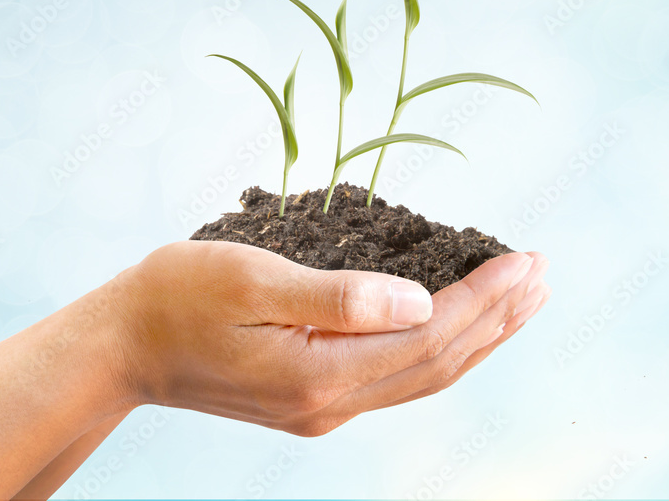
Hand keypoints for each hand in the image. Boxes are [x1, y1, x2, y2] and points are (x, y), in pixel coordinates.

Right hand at [111, 241, 549, 435]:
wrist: (126, 347)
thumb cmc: (177, 297)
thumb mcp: (251, 280)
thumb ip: (338, 297)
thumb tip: (421, 300)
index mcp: (320, 372)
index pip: (430, 337)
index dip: (484, 298)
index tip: (524, 259)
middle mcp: (331, 403)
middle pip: (439, 363)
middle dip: (498, 317)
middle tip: (542, 273)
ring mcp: (323, 408)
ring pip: (424, 375)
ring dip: (479, 337)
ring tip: (521, 300)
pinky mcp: (314, 399)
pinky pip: (397, 377)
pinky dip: (440, 348)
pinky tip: (457, 326)